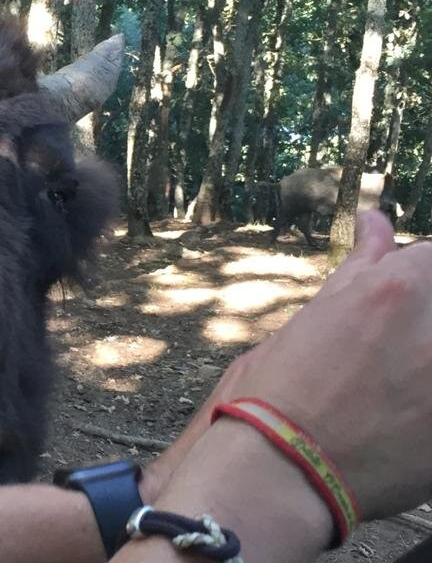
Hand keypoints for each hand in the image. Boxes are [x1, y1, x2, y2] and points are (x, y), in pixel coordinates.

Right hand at [204, 210, 431, 519]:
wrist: (277, 472)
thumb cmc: (277, 391)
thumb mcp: (312, 319)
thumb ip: (358, 271)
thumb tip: (375, 222)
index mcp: (392, 292)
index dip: (415, 277)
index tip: (400, 300)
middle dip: (419, 318)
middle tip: (384, 350)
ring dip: (420, 359)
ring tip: (392, 383)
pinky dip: (424, 404)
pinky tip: (399, 419)